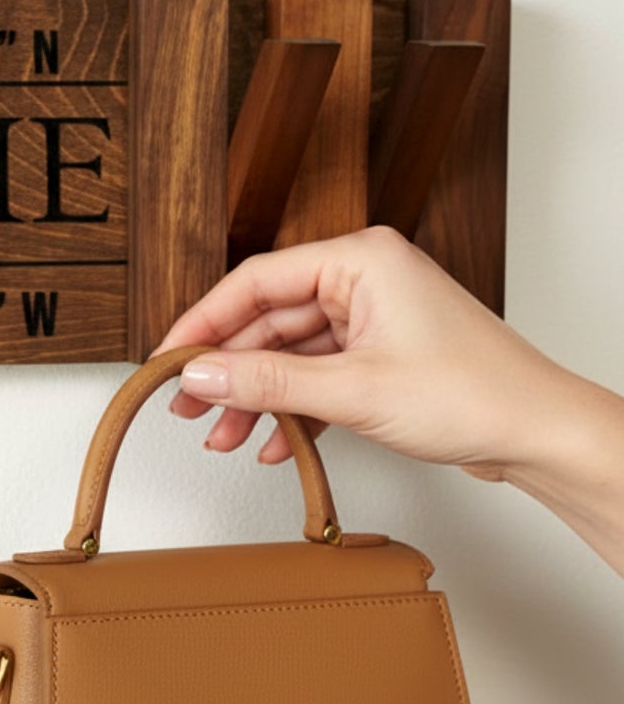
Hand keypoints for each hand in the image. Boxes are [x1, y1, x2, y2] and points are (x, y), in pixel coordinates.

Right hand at [151, 225, 580, 482]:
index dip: (202, 324)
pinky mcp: (380, 356)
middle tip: (187, 407)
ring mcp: (372, 319)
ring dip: (255, 398)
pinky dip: (290, 410)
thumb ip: (267, 381)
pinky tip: (271, 443)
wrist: (537, 434)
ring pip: (288, 354)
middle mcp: (364, 280)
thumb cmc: (474, 394)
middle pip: (267, 320)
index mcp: (360, 260)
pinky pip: (315, 376)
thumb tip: (200, 374)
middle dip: (227, 370)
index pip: (255, 282)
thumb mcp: (352, 390)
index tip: (167, 361)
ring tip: (224, 437)